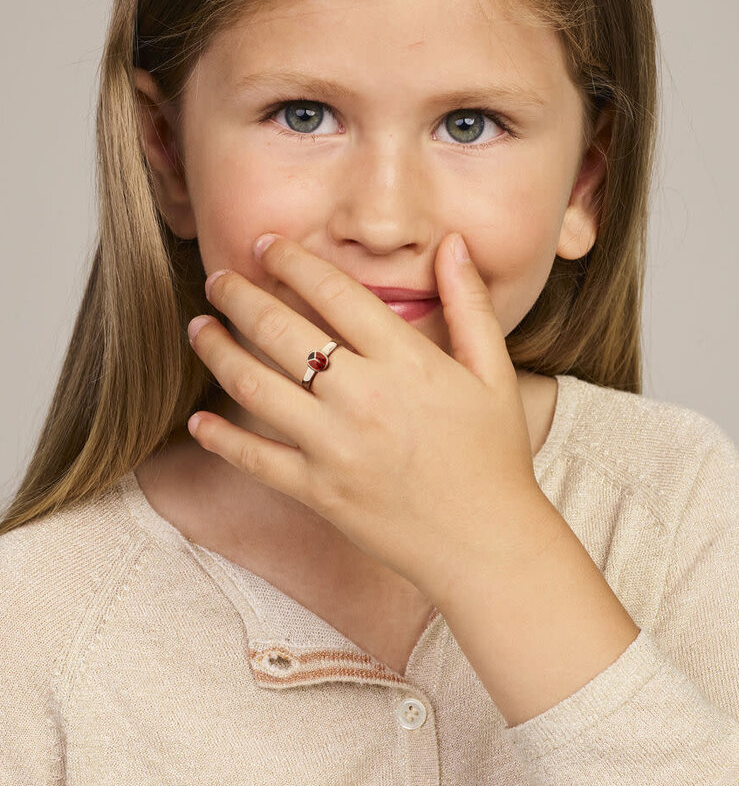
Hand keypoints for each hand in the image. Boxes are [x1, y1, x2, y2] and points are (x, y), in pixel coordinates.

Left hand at [187, 232, 544, 602]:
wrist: (485, 543)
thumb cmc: (494, 457)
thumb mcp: (493, 374)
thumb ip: (469, 304)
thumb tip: (451, 242)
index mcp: (407, 362)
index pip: (334, 292)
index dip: (290, 261)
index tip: (265, 245)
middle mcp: (364, 397)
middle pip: (281, 330)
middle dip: (239, 296)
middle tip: (217, 279)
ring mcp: (335, 446)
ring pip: (255, 386)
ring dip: (217, 351)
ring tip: (199, 329)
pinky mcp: (318, 491)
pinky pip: (255, 459)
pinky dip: (220, 439)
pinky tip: (197, 422)